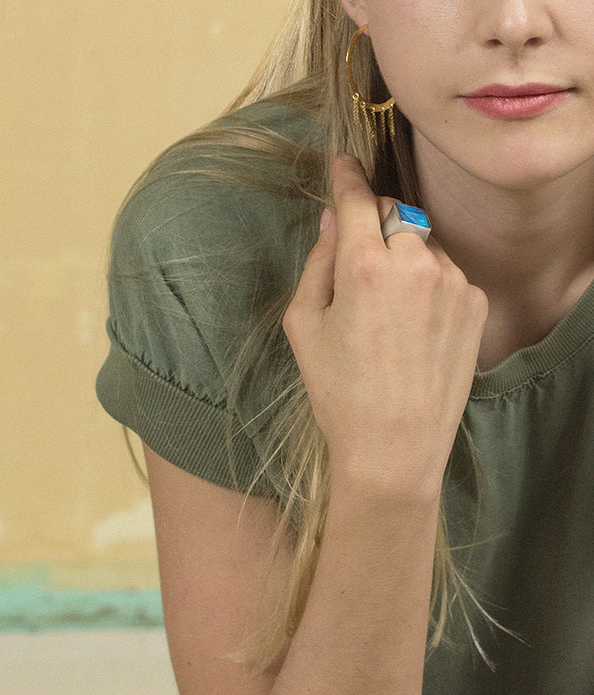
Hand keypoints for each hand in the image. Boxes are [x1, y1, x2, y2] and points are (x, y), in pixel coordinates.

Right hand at [283, 156, 488, 498]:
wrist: (395, 446)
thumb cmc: (339, 391)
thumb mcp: (305, 326)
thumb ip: (317, 263)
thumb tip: (332, 222)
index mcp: (365, 266)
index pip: (356, 200)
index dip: (346, 178)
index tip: (344, 163)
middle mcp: (416, 263)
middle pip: (394, 214)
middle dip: (374, 226)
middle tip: (357, 268)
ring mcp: (453, 281)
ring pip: (422, 243)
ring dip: (404, 257)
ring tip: (388, 313)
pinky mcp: (475, 302)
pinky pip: (446, 272)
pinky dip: (428, 284)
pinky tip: (414, 328)